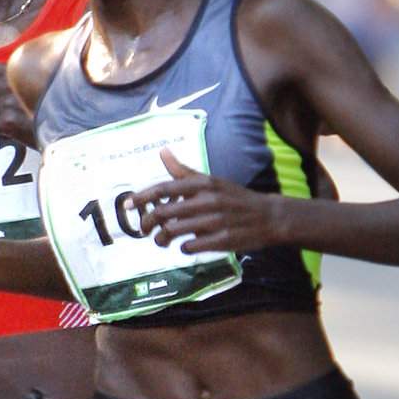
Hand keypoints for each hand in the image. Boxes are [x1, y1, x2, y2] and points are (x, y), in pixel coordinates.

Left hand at [130, 147, 276, 253]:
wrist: (269, 216)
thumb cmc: (234, 198)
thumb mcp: (211, 181)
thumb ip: (184, 171)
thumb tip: (162, 151)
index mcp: (204, 183)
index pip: (165, 188)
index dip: (143, 197)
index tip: (128, 204)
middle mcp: (208, 199)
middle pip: (165, 211)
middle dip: (148, 222)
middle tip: (144, 229)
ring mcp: (216, 220)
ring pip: (175, 231)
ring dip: (162, 238)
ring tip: (161, 240)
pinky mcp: (223, 240)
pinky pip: (192, 246)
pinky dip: (184, 248)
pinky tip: (185, 246)